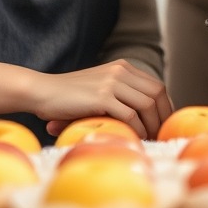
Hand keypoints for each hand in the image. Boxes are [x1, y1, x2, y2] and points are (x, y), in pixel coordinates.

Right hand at [30, 59, 172, 139]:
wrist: (42, 91)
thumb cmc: (68, 96)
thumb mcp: (99, 88)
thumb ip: (120, 96)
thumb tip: (146, 121)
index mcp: (122, 67)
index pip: (156, 86)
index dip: (164, 107)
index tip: (163, 125)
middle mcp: (120, 70)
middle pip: (157, 93)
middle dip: (162, 117)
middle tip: (159, 136)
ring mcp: (112, 82)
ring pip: (147, 104)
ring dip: (152, 126)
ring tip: (149, 140)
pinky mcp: (102, 96)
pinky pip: (130, 115)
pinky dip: (137, 129)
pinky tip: (134, 138)